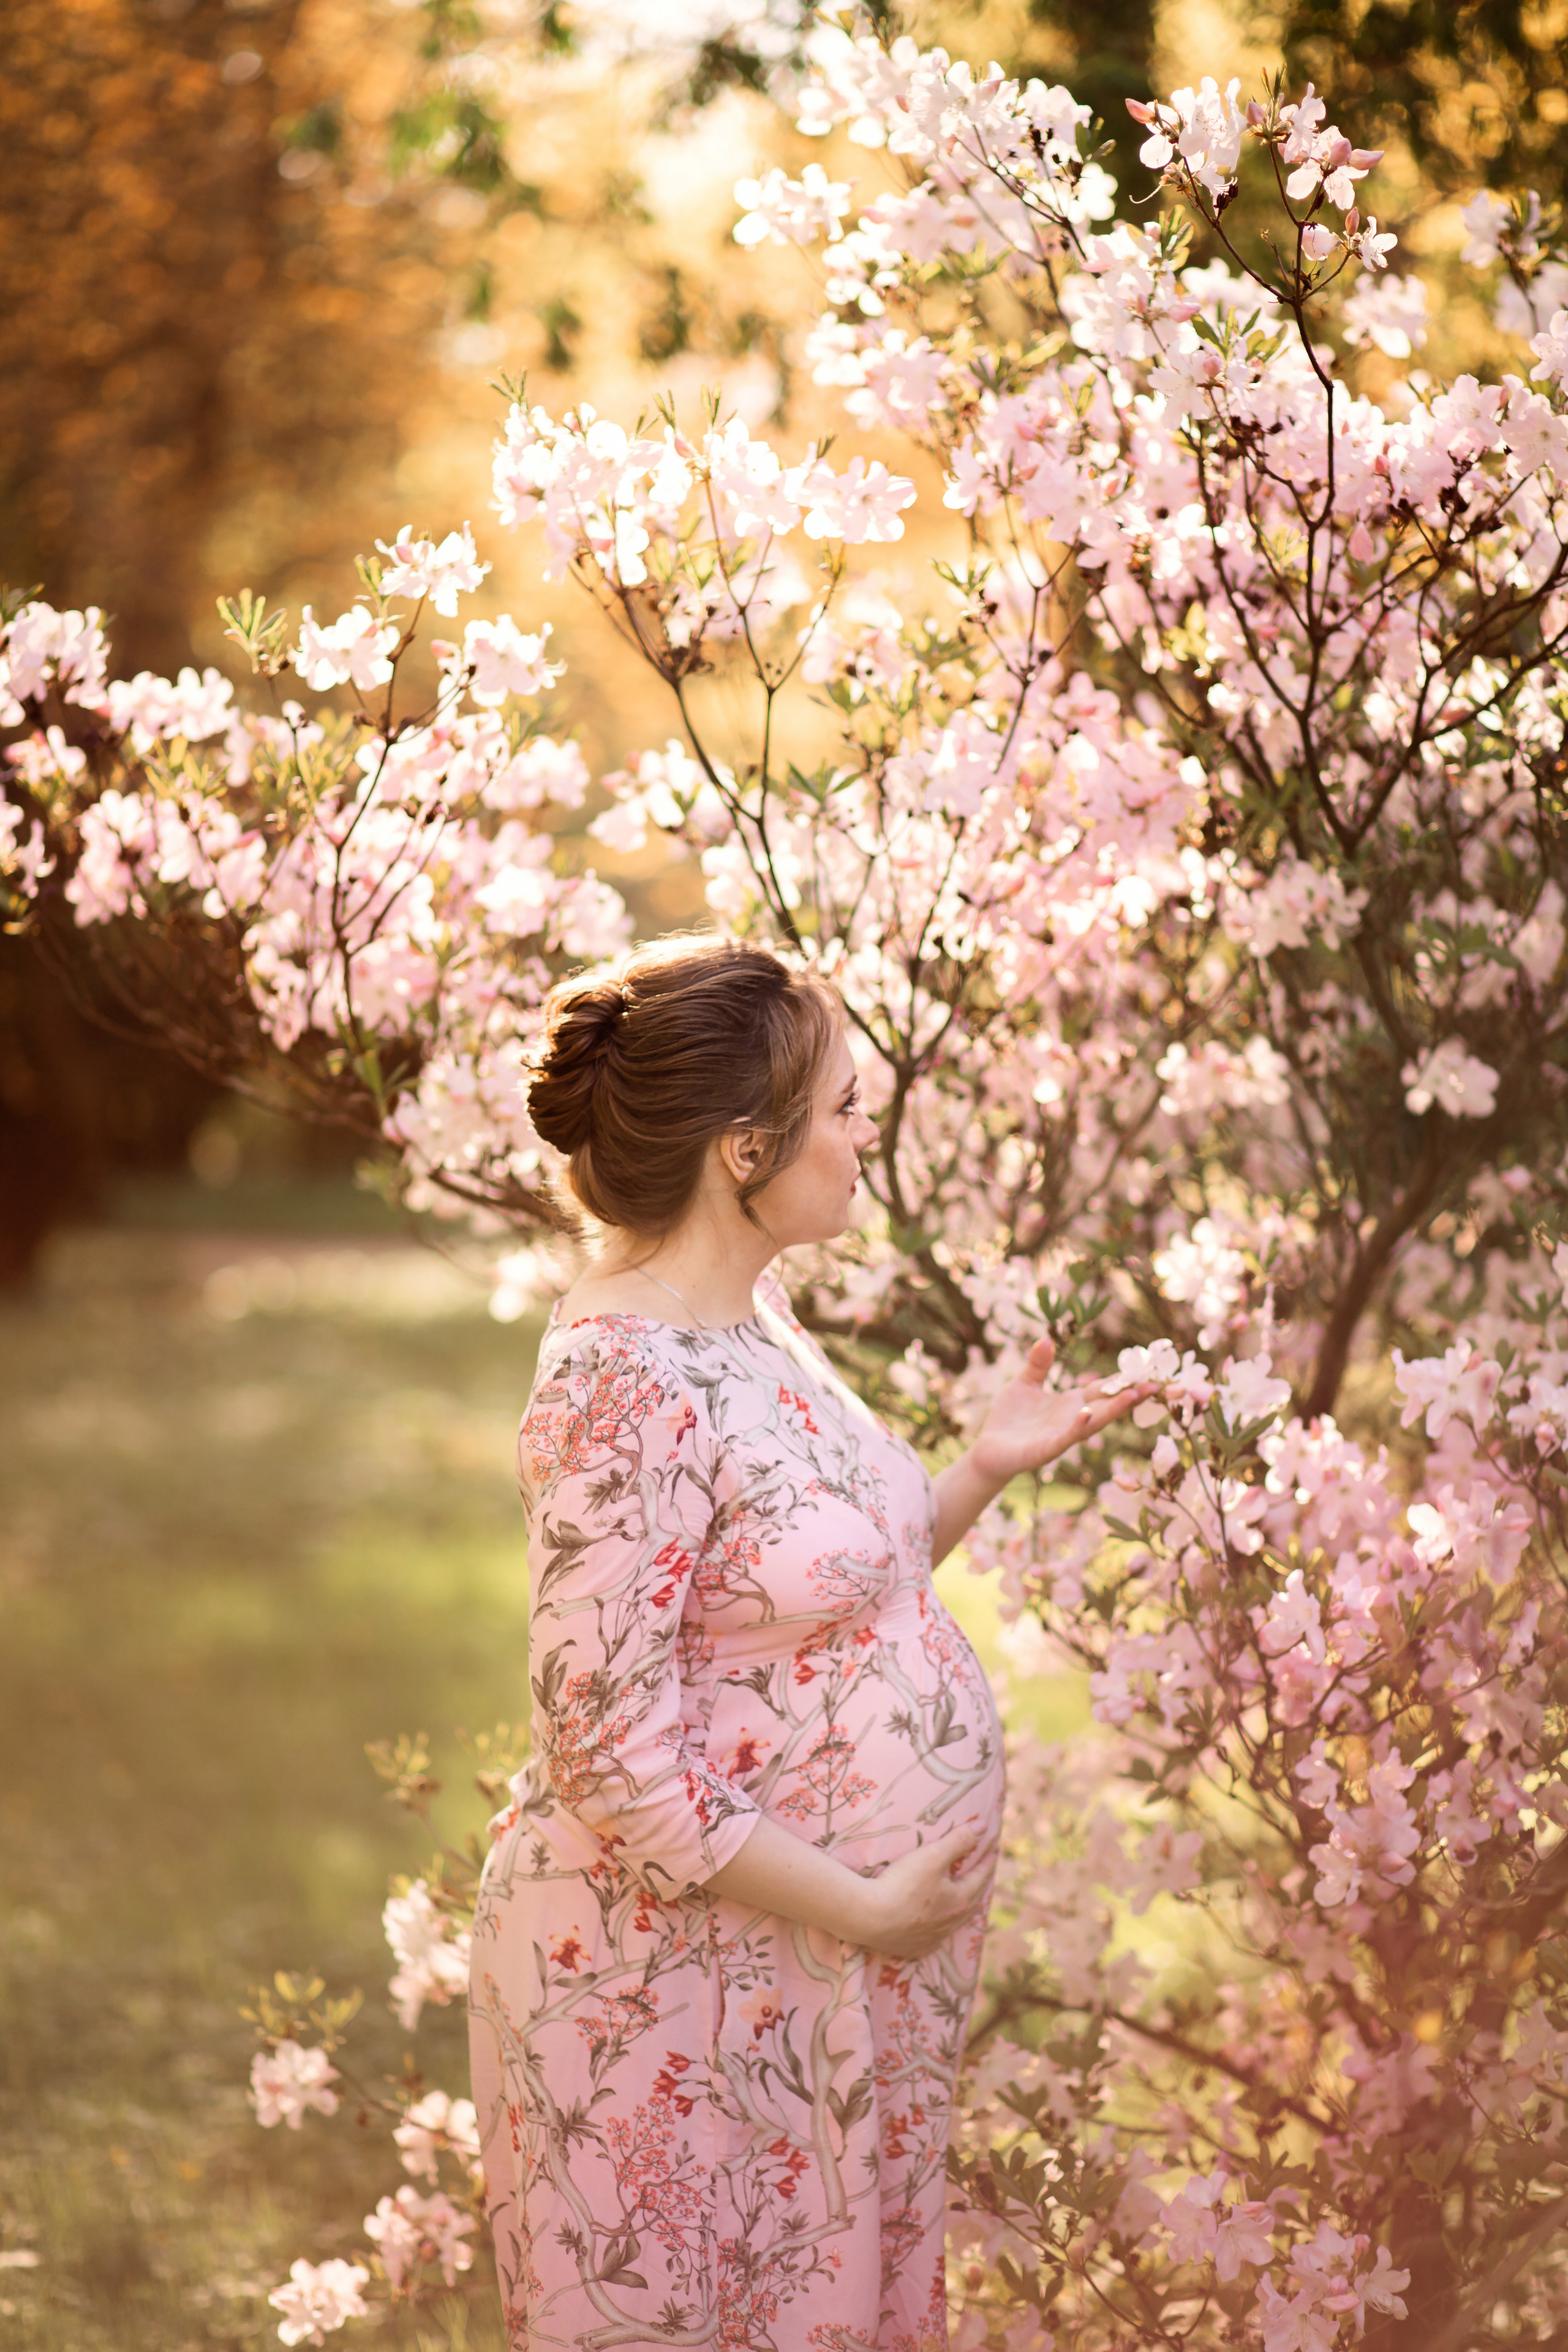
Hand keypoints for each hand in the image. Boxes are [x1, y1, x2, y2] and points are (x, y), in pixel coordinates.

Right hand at [855, 1820, 994, 1960]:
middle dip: (979, 1885)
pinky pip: (933, 1938)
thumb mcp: (931, 1856)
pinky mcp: (913, 1948)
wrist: (869, 1918)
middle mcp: (949, 1924)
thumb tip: (983, 1827)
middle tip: (983, 1873)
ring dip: (962, 1908)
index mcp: (958, 1901)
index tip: (993, 1851)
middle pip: (971, 1902)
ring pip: (954, 1923)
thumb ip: (958, 1840)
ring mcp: (931, 1939)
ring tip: (963, 1899)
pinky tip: (935, 1928)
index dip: (987, 1862)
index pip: (979, 1878)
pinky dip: (940, 1928)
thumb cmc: (902, 1884)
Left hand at [967, 1334, 1156, 1486]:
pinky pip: (1066, 1437)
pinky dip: (1078, 1426)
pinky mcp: (1047, 1448)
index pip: (1103, 1389)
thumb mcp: (1025, 1384)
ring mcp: (1063, 1434)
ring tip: (1134, 1395)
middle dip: (1131, 1395)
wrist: (988, 1450)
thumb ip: (1038, 1364)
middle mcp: (1073, 1419)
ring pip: (1094, 1421)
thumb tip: (1046, 1338)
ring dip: (1113, 1409)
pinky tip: (1087, 1414)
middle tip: (1157, 1383)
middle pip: (1108, 1404)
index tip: (1147, 1368)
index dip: (1123, 1379)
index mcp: (1071, 1402)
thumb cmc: (1009, 1418)